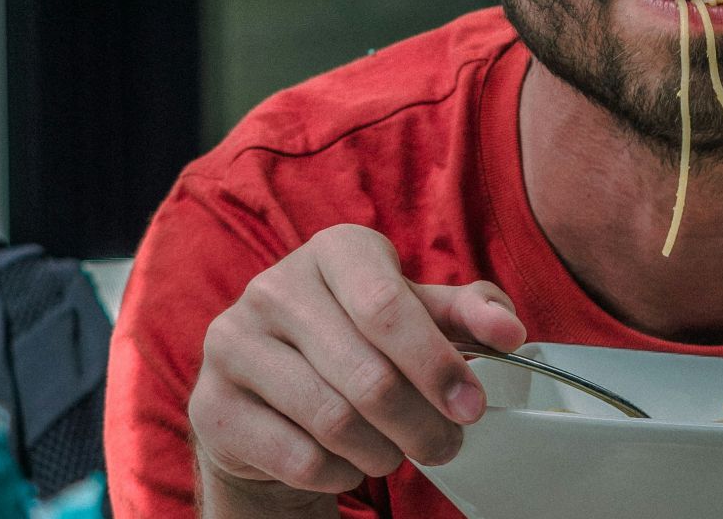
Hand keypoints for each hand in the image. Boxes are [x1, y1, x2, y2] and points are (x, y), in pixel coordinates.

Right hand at [188, 224, 527, 513]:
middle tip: (447, 445)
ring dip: (382, 451)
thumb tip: (510, 332)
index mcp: (334, 250)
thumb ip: (468, 316)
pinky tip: (347, 462)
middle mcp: (275, 287)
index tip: (472, 406)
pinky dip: (338, 472)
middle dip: (422, 424)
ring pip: (333, 421)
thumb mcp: (417, 316)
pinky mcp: (212, 405)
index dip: (436, 363)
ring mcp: (233, 344)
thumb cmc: (358, 343)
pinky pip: (297, 457)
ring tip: (397, 452)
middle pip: (367, 374)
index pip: (387, 306)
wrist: (271, 396)